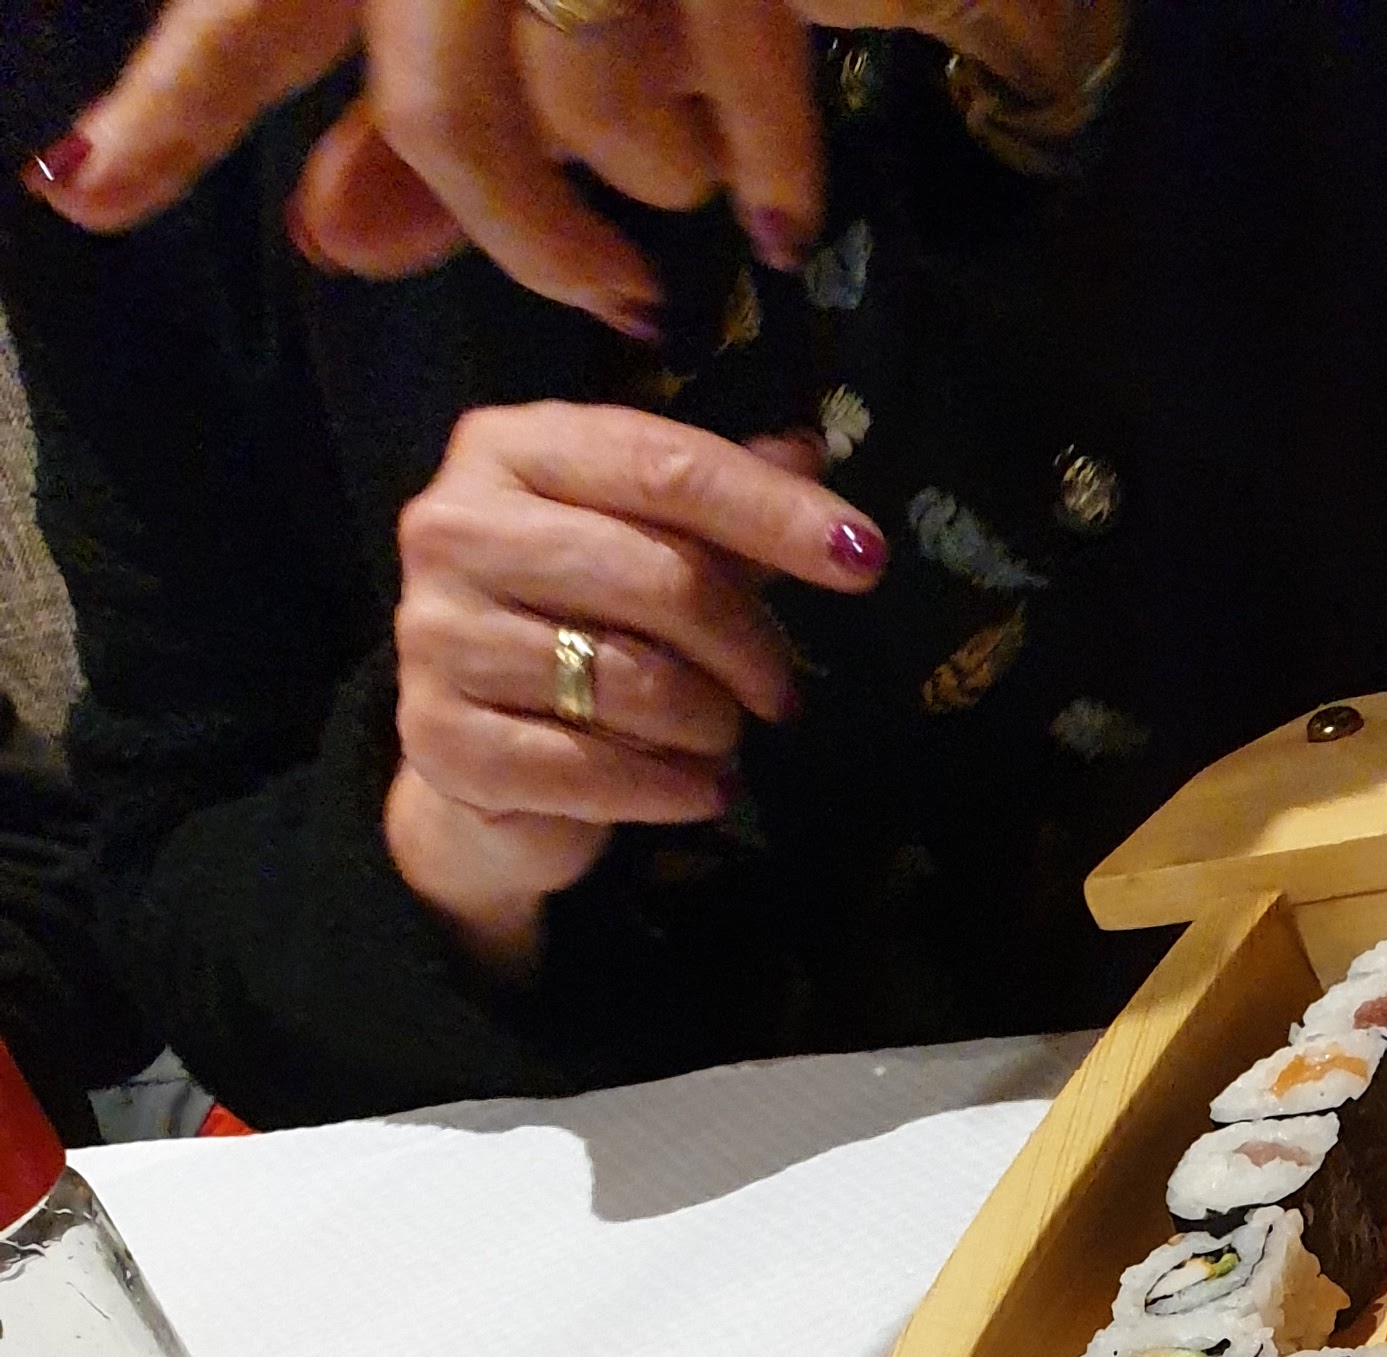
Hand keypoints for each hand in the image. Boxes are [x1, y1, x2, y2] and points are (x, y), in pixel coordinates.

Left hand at [21, 0, 822, 331]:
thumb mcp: (500, 7)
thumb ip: (415, 126)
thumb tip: (336, 241)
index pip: (253, 15)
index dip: (172, 114)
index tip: (79, 195)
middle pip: (454, 116)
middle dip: (529, 233)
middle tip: (610, 295)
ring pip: (603, 112)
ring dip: (658, 171)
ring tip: (704, 159)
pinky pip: (734, 104)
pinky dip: (765, 177)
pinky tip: (781, 224)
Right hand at [383, 404, 886, 980]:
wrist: (479, 754)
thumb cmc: (573, 627)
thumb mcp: (645, 548)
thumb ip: (713, 501)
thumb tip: (806, 449)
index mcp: (509, 449)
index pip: (664, 463)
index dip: (774, 511)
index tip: (864, 557)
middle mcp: (453, 526)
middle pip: (660, 577)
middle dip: (748, 645)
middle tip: (782, 693)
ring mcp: (436, 635)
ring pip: (633, 683)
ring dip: (710, 724)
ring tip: (720, 736)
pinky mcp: (443, 741)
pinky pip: (595, 771)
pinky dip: (672, 789)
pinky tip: (698, 790)